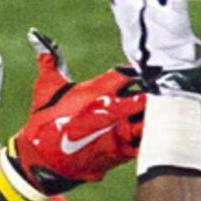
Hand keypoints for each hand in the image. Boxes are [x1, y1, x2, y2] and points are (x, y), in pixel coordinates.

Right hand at [5, 30, 144, 193]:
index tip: (146, 71)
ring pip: (150, 120)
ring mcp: (118, 132)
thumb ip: (49, 62)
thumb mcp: (45, 88)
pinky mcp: (119, 153)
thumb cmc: (43, 122)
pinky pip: (144, 144)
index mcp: (99, 89)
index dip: (139, 71)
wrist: (42, 161)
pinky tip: (154, 135)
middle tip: (160, 92)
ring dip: (156, 116)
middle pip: (148, 95)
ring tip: (162, 113)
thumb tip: (39, 40)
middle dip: (154, 93)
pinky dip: (150, 139)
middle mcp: (113, 109)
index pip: (130, 73)